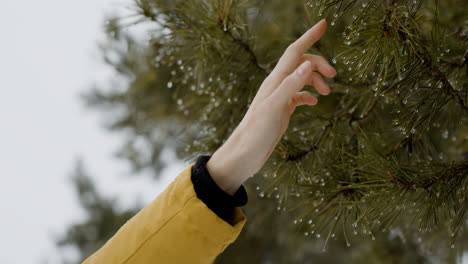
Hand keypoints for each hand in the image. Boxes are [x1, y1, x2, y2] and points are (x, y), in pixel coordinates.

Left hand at [206, 19, 335, 194]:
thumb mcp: (274, 108)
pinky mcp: (281, 110)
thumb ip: (290, 85)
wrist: (244, 154)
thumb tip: (308, 64)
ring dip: (316, 80)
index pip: (294, 52)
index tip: (324, 23)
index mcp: (275, 81)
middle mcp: (277, 85)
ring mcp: (279, 97)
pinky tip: (315, 102)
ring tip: (328, 93)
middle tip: (334, 74)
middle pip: (301, 63)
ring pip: (301, 78)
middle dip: (319, 63)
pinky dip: (309, 94)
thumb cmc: (255, 133)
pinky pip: (298, 95)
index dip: (309, 36)